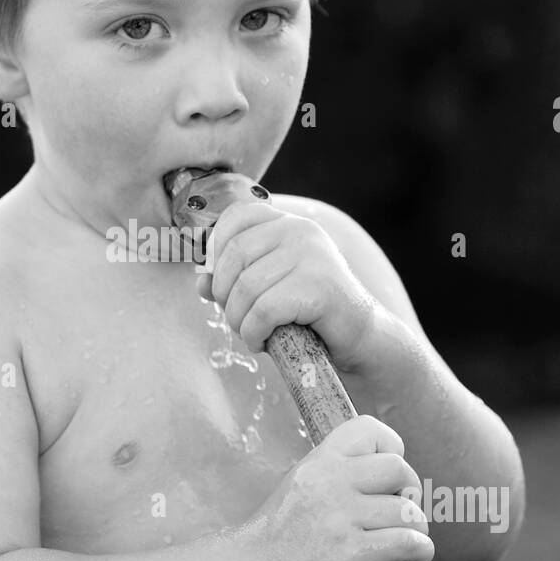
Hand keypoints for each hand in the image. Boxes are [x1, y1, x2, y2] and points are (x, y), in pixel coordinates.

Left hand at [195, 201, 381, 372]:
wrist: (358, 337)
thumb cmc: (308, 313)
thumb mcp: (268, 288)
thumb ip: (234, 279)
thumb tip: (201, 282)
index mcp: (287, 223)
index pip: (236, 218)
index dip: (216, 251)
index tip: (217, 283)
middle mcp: (300, 231)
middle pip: (234, 256)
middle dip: (224, 296)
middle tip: (237, 319)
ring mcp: (311, 256)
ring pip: (245, 288)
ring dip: (238, 321)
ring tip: (251, 334)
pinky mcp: (318, 287)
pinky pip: (263, 311)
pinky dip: (254, 334)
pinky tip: (263, 342)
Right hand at [247, 415, 433, 560]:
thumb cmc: (277, 538)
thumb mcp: (300, 486)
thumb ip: (337, 477)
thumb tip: (390, 483)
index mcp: (319, 461)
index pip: (371, 429)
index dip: (391, 450)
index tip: (386, 479)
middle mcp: (330, 482)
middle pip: (400, 470)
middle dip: (410, 493)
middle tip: (397, 517)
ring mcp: (340, 518)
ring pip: (409, 512)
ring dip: (416, 532)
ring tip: (402, 548)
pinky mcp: (351, 554)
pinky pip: (409, 542)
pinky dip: (420, 554)